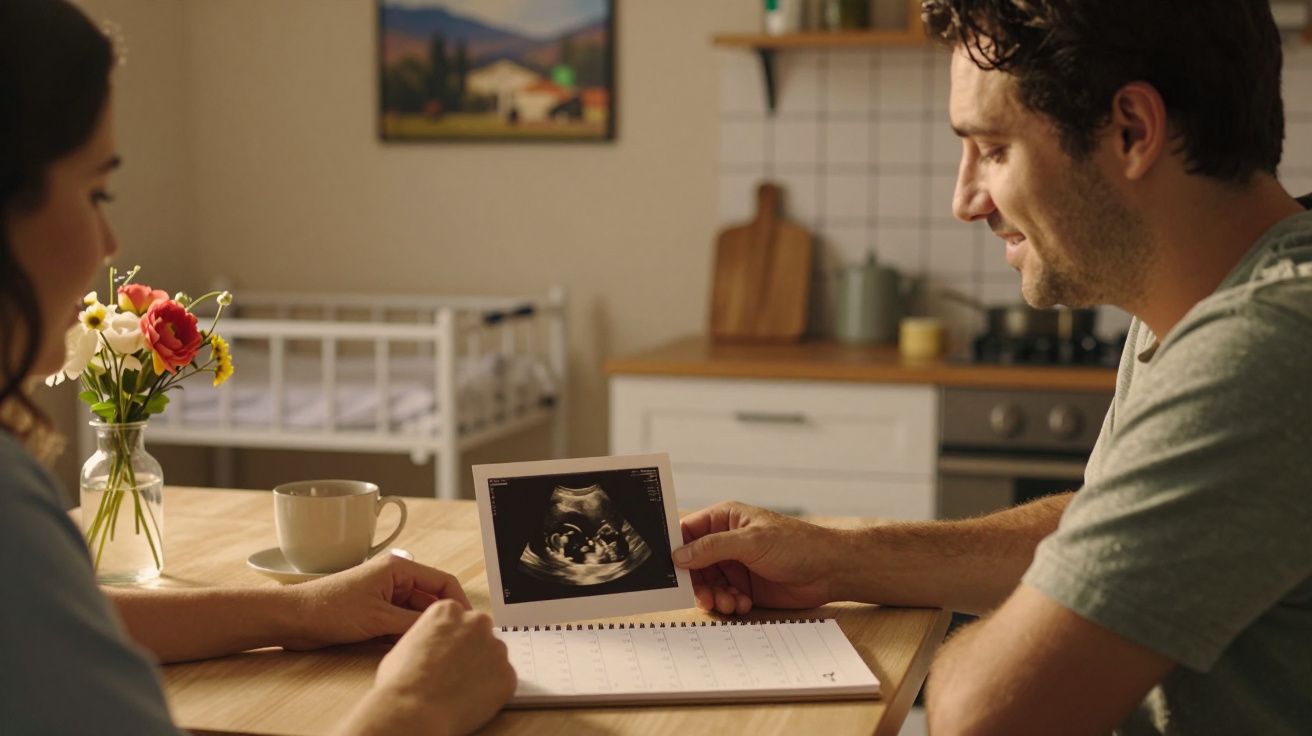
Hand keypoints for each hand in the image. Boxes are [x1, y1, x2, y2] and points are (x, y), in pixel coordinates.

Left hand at [285, 553, 471, 649]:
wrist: (293, 619)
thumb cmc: (328, 608)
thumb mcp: (378, 618)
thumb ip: (413, 623)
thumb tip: (442, 627)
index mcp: (398, 568)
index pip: (442, 581)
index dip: (458, 601)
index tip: (468, 622)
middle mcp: (394, 579)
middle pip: (431, 598)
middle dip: (441, 618)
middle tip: (452, 640)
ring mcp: (385, 596)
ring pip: (416, 612)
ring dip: (422, 628)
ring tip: (432, 646)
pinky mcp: (375, 612)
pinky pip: (401, 622)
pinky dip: (407, 634)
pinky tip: (410, 647)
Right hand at [338, 601, 515, 735]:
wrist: (412, 710)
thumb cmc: (401, 681)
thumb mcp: (408, 643)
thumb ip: (432, 637)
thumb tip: (438, 646)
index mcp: (449, 611)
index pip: (461, 619)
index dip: (454, 639)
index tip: (449, 652)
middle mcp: (477, 622)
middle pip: (481, 633)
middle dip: (472, 650)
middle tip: (456, 672)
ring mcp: (496, 648)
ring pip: (494, 656)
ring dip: (483, 670)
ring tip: (461, 689)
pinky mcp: (508, 674)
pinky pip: (503, 680)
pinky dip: (492, 691)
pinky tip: (471, 700)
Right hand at [673, 501, 840, 614]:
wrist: (830, 571)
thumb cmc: (797, 544)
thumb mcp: (752, 542)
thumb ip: (713, 548)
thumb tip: (679, 555)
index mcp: (724, 519)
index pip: (687, 532)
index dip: (675, 550)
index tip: (668, 570)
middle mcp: (725, 542)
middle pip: (692, 564)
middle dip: (696, 583)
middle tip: (705, 597)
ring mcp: (734, 565)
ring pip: (706, 585)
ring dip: (714, 597)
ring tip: (730, 603)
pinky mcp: (743, 587)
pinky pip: (722, 598)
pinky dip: (729, 605)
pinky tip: (743, 604)